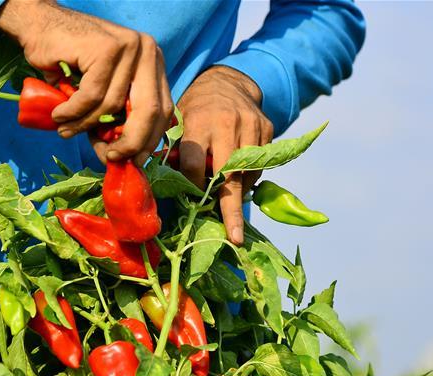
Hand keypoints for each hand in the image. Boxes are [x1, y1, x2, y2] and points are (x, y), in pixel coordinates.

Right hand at [0, 0, 172, 163]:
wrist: (39, 26)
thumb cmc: (69, 63)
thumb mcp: (99, 96)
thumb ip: (112, 121)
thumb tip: (118, 161)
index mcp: (153, 63)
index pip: (163, 109)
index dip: (149, 140)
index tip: (133, 161)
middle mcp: (147, 51)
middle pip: (149, 111)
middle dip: (130, 142)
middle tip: (109, 156)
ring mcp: (129, 47)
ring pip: (113, 105)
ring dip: (85, 125)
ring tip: (66, 130)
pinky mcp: (106, 47)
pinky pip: (92, 96)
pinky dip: (72, 112)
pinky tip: (59, 115)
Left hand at [176, 66, 272, 244]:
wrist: (226, 82)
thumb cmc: (193, 109)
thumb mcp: (177, 123)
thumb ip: (173, 152)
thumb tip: (164, 186)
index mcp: (198, 122)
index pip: (195, 164)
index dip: (193, 186)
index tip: (193, 202)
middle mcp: (226, 123)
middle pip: (228, 175)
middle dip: (230, 209)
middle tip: (234, 237)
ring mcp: (251, 125)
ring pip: (247, 173)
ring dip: (238, 194)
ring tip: (230, 208)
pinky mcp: (267, 128)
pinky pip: (260, 166)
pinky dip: (249, 178)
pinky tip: (238, 177)